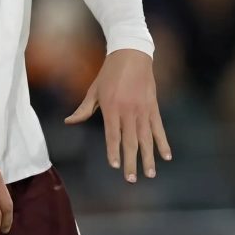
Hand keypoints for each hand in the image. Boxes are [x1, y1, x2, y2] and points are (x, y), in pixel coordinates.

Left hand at [65, 48, 171, 182]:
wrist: (131, 55)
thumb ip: (83, 109)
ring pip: (146, 138)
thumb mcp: (93, 90)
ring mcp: (143, 110)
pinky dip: (163, 142)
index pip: (112, 134)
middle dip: (131, 161)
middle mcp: (128, 111)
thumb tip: (68, 122)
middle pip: (130, 141)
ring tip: (149, 174)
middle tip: (131, 179)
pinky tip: (166, 156)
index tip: (114, 165)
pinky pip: (159, 128)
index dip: (113, 151)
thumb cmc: (109, 74)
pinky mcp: (153, 107)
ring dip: (148, 157)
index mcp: (111, 107)